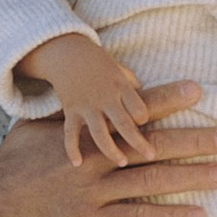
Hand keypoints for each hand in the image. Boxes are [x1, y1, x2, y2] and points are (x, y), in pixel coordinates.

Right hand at [0, 85, 216, 216]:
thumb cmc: (6, 174)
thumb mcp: (31, 135)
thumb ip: (60, 120)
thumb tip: (73, 103)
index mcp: (84, 136)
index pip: (132, 113)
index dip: (166, 100)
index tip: (196, 90)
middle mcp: (95, 160)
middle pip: (152, 146)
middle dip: (193, 140)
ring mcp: (94, 192)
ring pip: (152, 181)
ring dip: (190, 177)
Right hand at [19, 30, 155, 165]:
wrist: (66, 52)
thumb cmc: (98, 62)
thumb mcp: (120, 69)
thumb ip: (133, 86)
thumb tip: (150, 102)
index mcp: (120, 86)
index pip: (138, 108)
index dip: (144, 118)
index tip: (146, 126)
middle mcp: (105, 98)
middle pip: (124, 124)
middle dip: (138, 141)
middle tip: (151, 156)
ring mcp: (87, 106)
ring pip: (100, 133)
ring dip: (111, 150)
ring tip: (122, 162)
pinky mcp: (71, 111)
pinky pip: (70, 133)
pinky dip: (72, 148)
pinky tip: (77, 164)